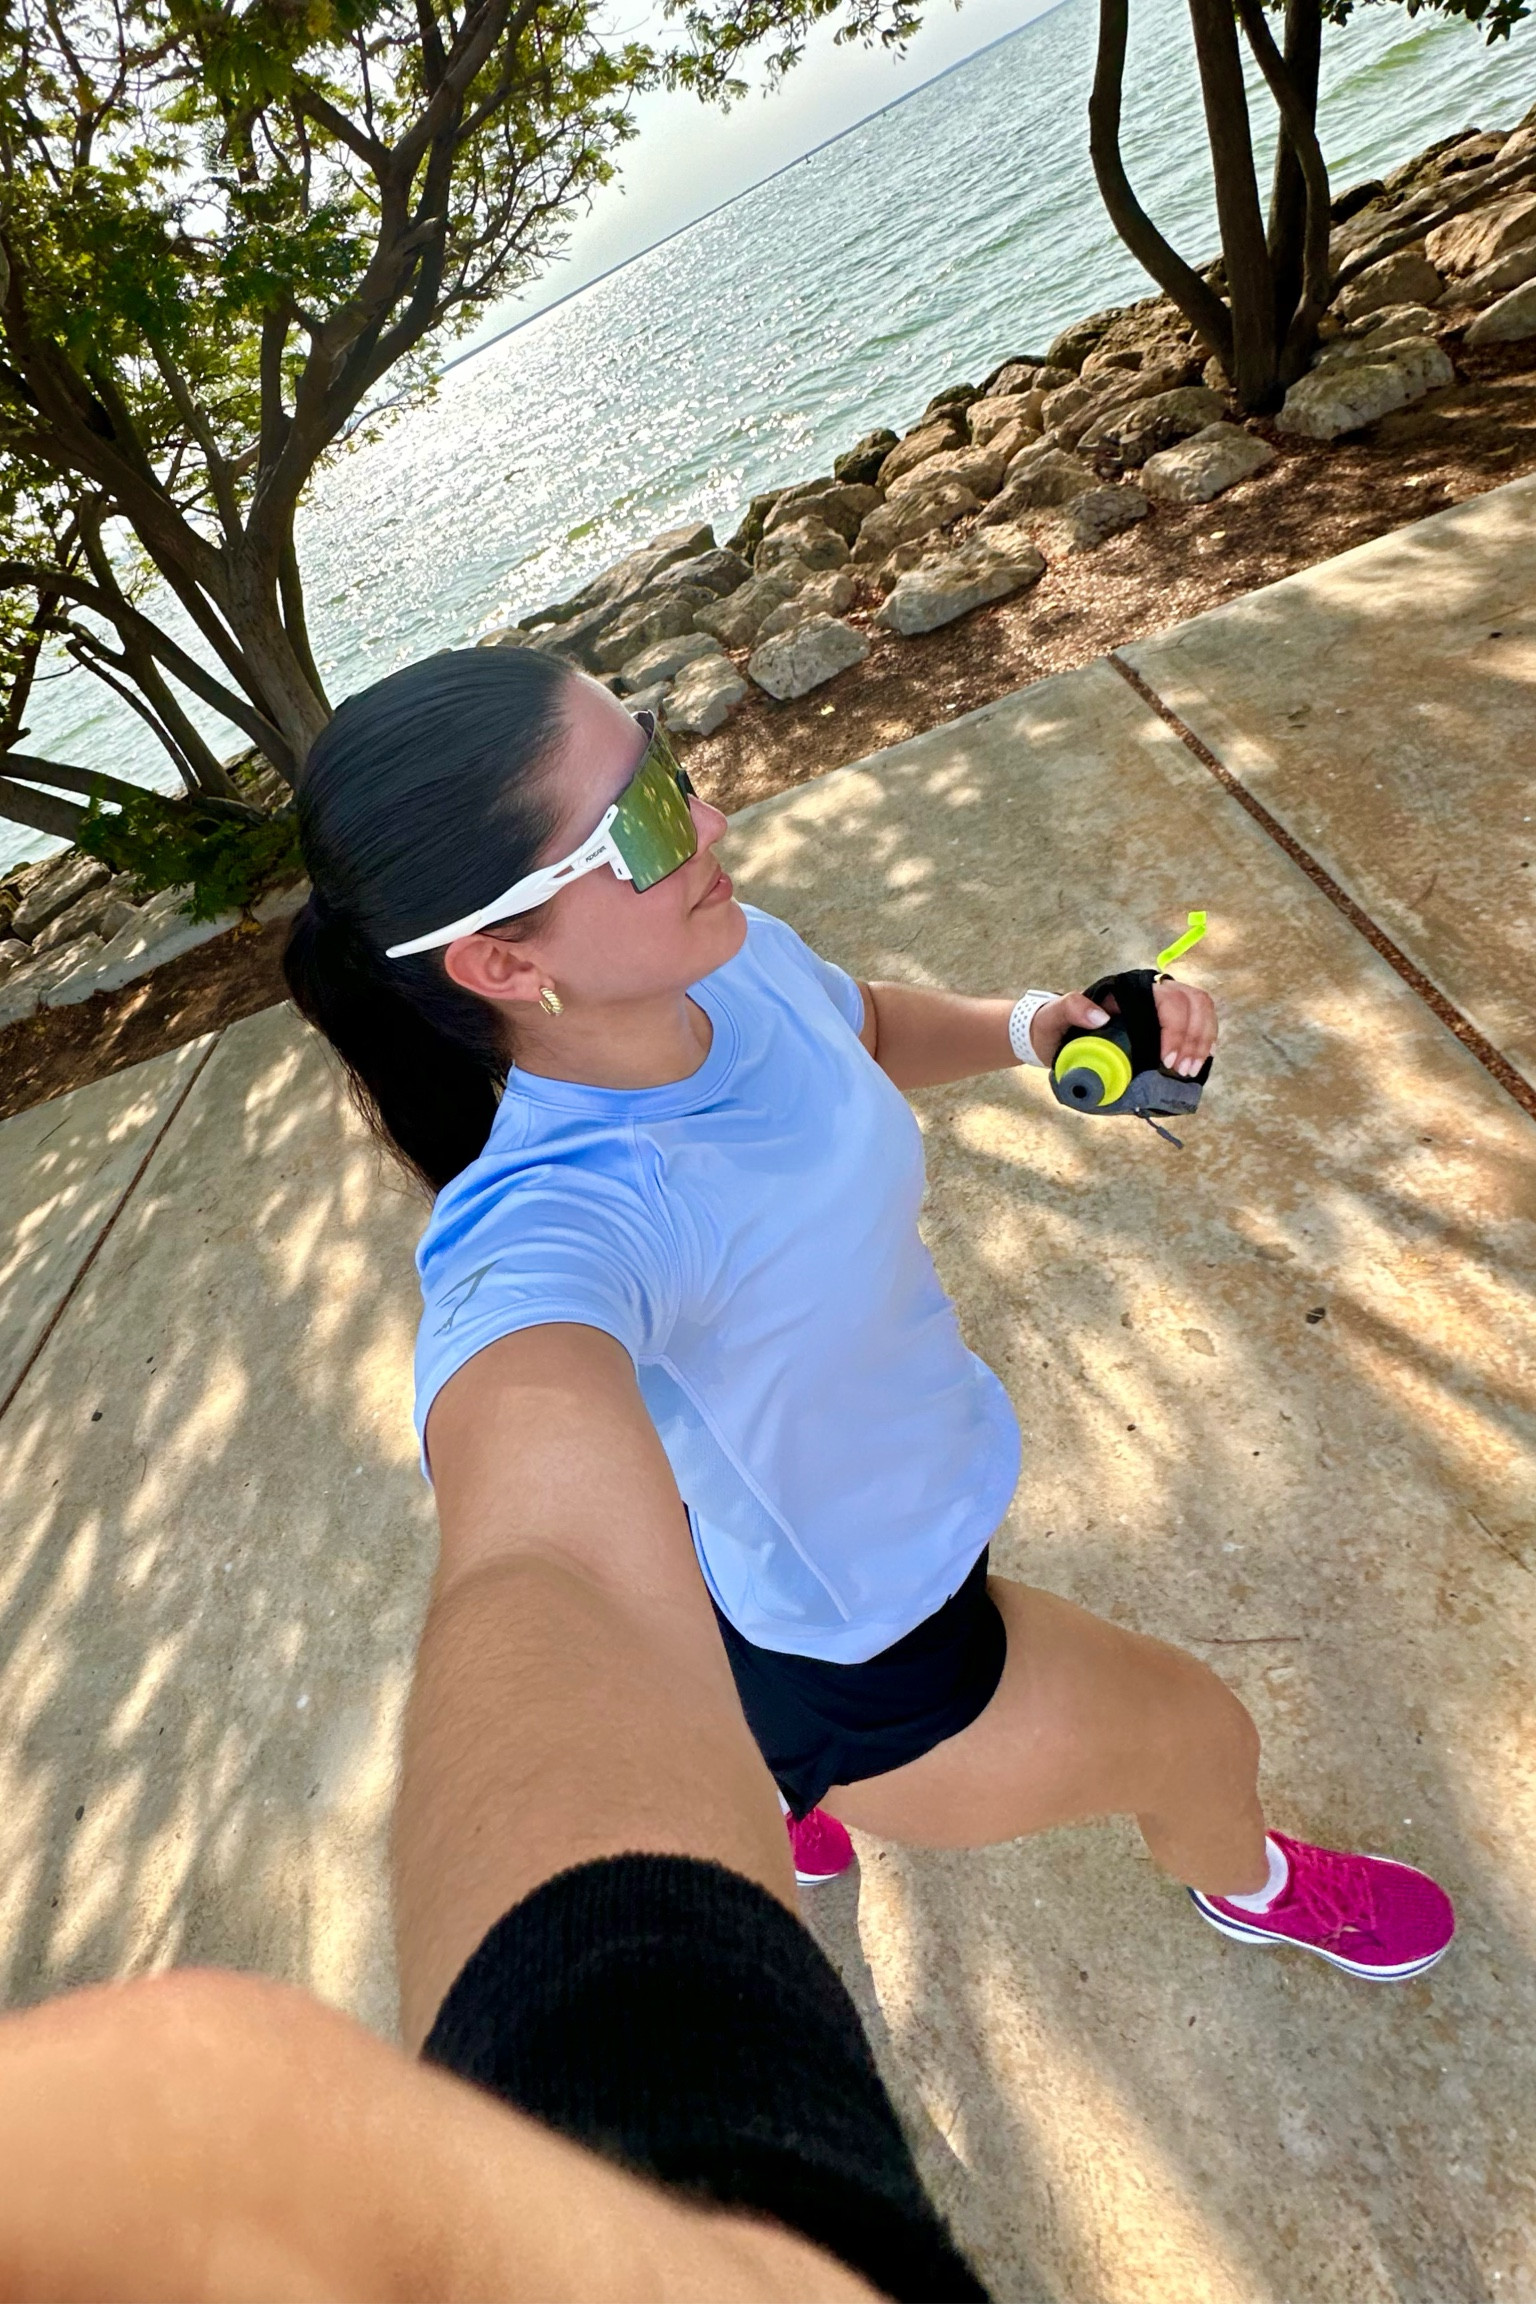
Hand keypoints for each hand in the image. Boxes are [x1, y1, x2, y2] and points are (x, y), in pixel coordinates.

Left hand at [1028, 979, 1217, 1077]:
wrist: (1053, 1036)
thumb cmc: (1055, 1023)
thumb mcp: (1056, 1014)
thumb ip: (1072, 1008)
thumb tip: (1100, 1017)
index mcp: (1130, 990)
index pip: (1170, 1001)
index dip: (1176, 1030)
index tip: (1167, 1060)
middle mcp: (1151, 994)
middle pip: (1194, 1003)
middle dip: (1195, 1037)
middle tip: (1183, 1070)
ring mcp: (1161, 1009)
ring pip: (1201, 1011)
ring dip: (1203, 1041)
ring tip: (1190, 1071)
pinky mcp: (1164, 1026)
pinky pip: (1196, 1025)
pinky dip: (1203, 1042)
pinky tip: (1199, 1061)